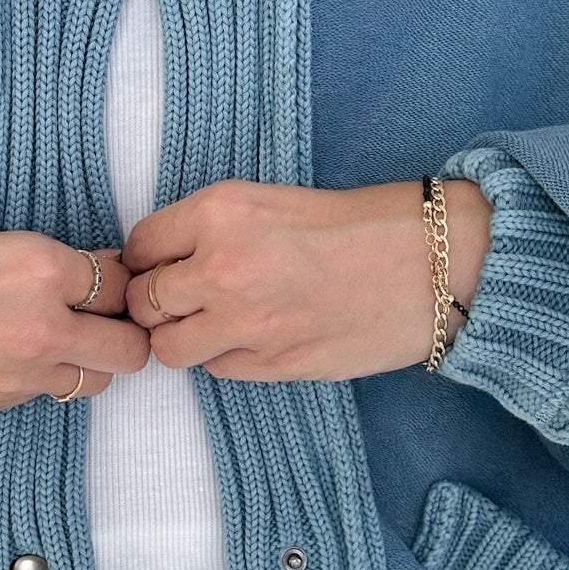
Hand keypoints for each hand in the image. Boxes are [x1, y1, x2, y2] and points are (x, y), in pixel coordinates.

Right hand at [0, 215, 148, 415]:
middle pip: (128, 348)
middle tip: (92, 311)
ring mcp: (14, 379)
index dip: (111, 275)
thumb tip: (59, 273)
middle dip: (119, 327)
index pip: (118, 281)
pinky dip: (35, 376)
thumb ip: (25, 256)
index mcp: (37, 269)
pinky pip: (38, 395)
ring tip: (48, 335)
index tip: (97, 271)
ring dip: (83, 358)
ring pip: (92, 382)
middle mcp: (39, 330)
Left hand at [120, 177, 492, 380]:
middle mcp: (222, 269)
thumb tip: (163, 262)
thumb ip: (211, 228)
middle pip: (143, 302)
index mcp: (220, 214)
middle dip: (153, 302)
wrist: (429, 263)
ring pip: (169, 348)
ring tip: (212, 322)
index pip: (140, 245)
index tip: (158, 263)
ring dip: (182, 336)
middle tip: (179, 297)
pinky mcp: (272, 365)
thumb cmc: (358, 224)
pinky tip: (256, 335)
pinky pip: (216, 369)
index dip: (145, 257)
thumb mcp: (271, 200)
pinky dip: (224, 355)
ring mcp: (245, 324)